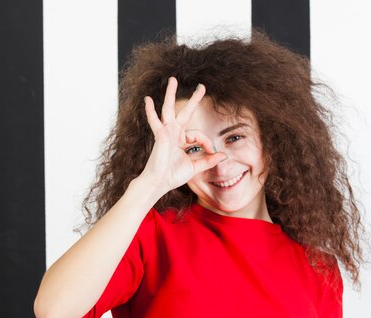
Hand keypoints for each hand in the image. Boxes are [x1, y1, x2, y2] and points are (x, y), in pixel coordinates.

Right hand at [138, 77, 227, 195]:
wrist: (158, 183)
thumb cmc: (172, 176)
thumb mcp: (195, 167)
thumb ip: (208, 160)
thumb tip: (223, 155)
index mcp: (181, 140)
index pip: (199, 135)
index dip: (207, 142)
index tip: (211, 152)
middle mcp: (173, 134)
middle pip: (184, 112)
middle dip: (193, 100)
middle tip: (201, 87)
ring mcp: (166, 133)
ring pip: (168, 110)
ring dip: (170, 94)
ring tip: (172, 80)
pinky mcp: (160, 136)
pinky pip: (154, 121)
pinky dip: (150, 111)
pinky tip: (147, 99)